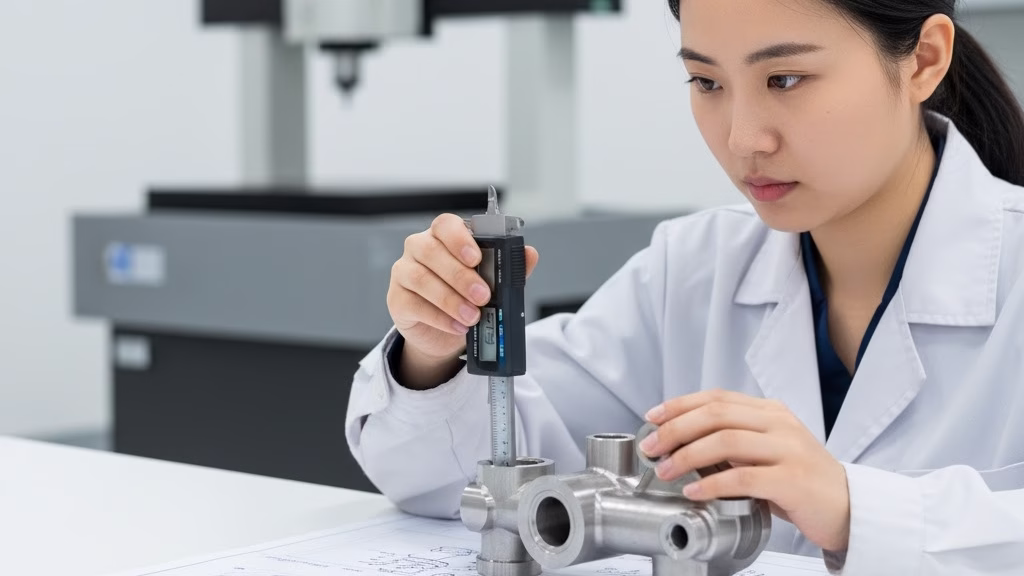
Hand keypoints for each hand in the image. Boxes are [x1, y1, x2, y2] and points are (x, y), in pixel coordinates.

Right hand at [387, 213, 538, 364]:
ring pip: (421, 278)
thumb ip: (509, 267)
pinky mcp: (397, 299)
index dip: (460, 238)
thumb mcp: (493, 284)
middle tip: (483, 296)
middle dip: (460, 275)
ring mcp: (404, 272)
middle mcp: (419, 248)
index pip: (445, 224)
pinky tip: (457, 326)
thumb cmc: (467, 298)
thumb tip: (530, 254)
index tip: (476, 258)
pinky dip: (439, 317)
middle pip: (431, 251)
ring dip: (450, 299)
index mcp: (444, 237)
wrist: (445, 333)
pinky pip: (413, 304)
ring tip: (472, 316)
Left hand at [638, 389, 850, 552]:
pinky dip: (712, 484)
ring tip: (665, 470)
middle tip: (651, 446)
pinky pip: (743, 477)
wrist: (849, 508)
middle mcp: (779, 424)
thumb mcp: (767, 450)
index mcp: (771, 412)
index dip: (680, 405)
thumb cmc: (801, 482)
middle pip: (715, 414)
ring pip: (725, 441)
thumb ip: (734, 439)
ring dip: (687, 456)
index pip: (717, 398)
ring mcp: (788, 450)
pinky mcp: (792, 480)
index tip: (653, 417)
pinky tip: (694, 492)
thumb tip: (681, 441)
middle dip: (675, 429)